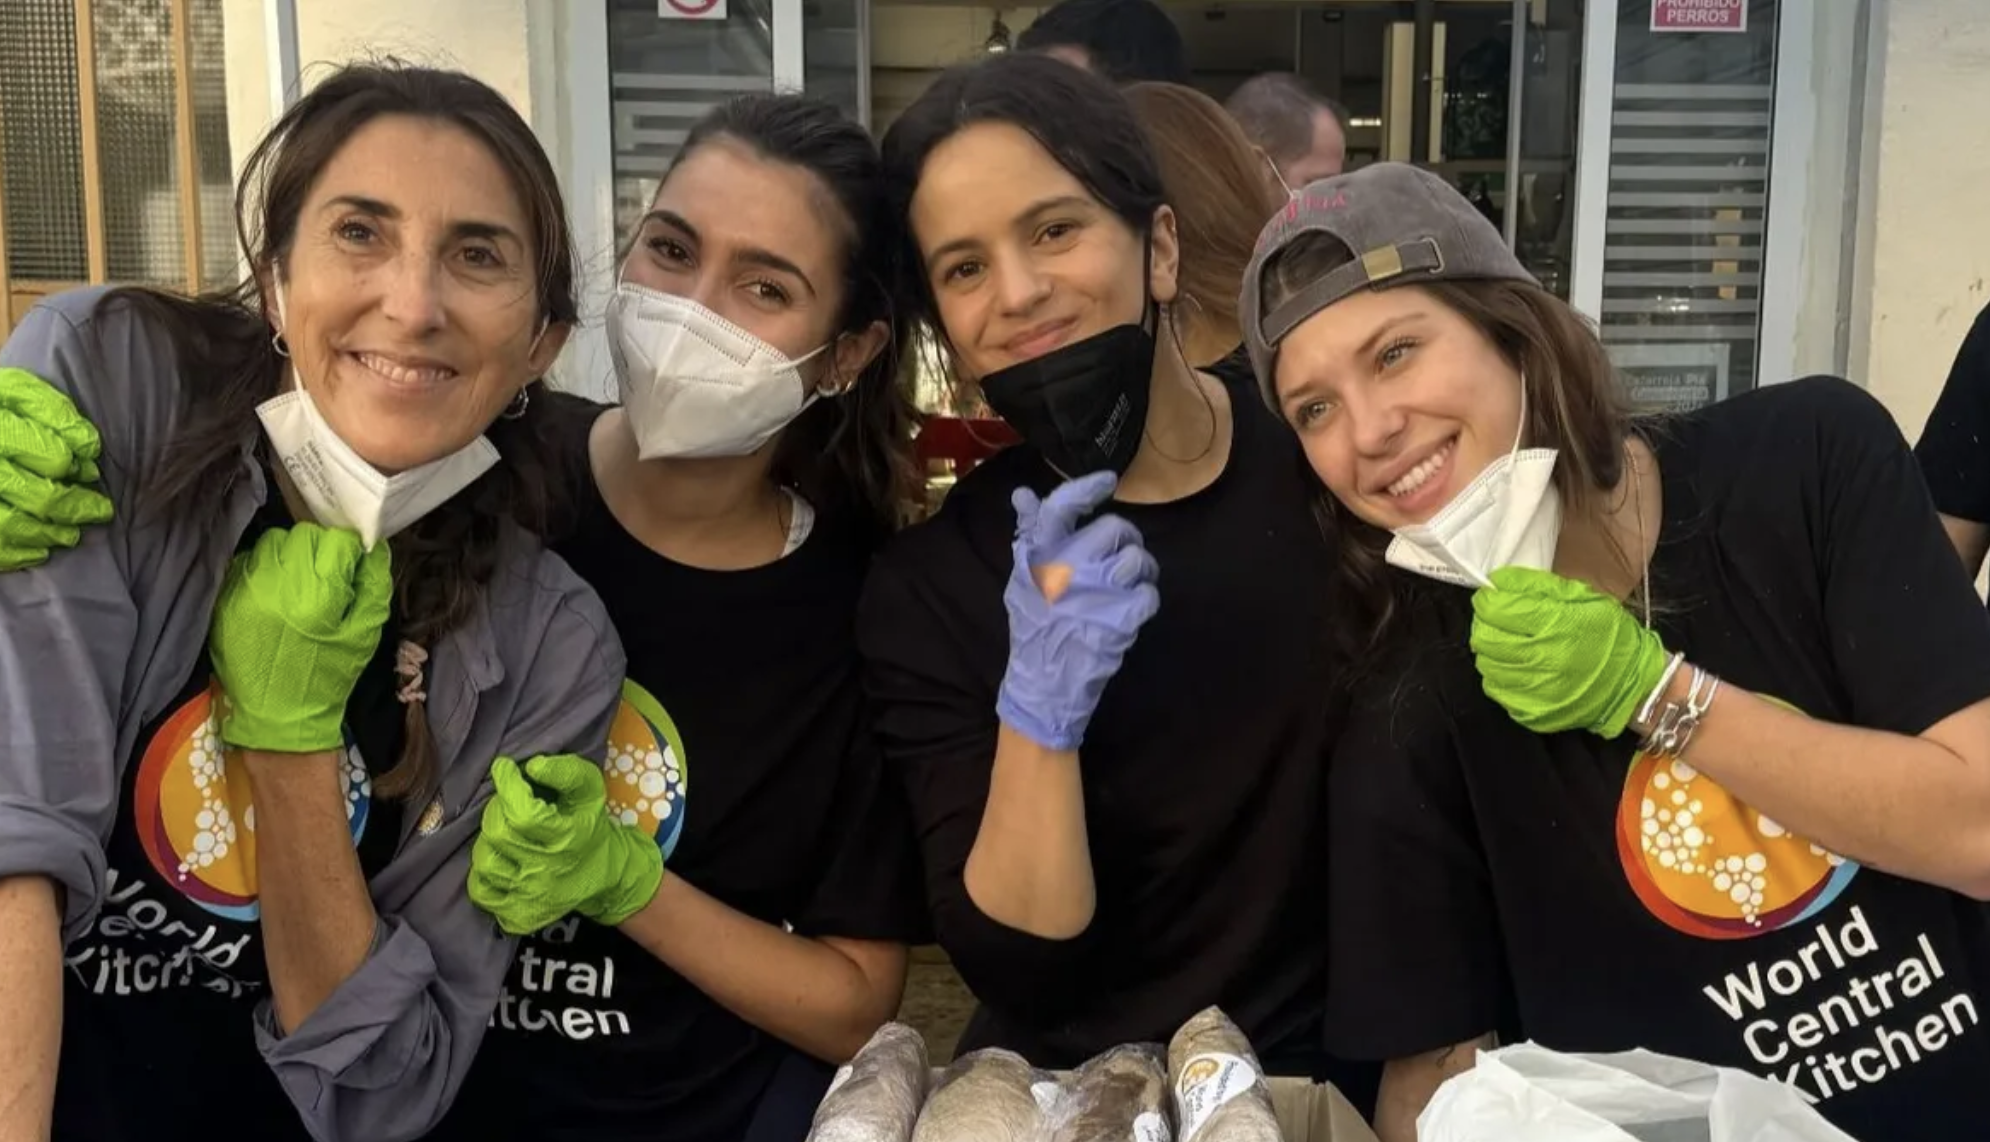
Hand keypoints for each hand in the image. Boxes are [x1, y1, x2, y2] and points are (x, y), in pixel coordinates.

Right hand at [0, 366, 113, 569]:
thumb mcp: (15, 392)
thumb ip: (52, 411)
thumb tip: (89, 447)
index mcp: (1, 428)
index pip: (53, 458)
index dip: (76, 467)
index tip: (90, 471)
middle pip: (41, 497)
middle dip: (78, 507)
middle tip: (101, 510)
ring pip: (13, 525)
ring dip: (50, 534)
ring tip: (71, 534)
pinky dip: (19, 553)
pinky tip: (40, 551)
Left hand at [209, 523, 391, 751]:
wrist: (279, 716)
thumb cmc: (328, 676)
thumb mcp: (365, 634)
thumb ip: (374, 586)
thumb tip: (374, 548)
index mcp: (318, 596)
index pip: (335, 541)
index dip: (348, 550)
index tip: (350, 566)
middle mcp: (278, 586)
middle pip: (302, 535)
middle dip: (318, 550)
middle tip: (324, 575)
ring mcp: (247, 591)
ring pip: (272, 543)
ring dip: (289, 555)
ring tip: (297, 582)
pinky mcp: (226, 599)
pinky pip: (247, 561)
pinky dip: (264, 568)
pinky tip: (273, 591)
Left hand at [468, 754, 663, 933]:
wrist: (606, 876)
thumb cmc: (590, 827)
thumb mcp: (591, 791)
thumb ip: (567, 772)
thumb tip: (533, 766)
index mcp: (567, 839)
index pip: (524, 814)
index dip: (507, 786)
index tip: (504, 769)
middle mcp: (546, 871)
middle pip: (498, 834)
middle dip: (497, 809)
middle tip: (508, 803)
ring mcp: (530, 897)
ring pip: (485, 862)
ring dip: (489, 841)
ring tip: (505, 833)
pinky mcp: (518, 915)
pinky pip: (482, 892)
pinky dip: (484, 874)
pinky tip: (503, 861)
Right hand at [996, 471, 1160, 750]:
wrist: (1044, 687)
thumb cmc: (1035, 631)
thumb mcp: (1022, 581)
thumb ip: (1029, 537)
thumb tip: (1023, 493)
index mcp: (1039, 558)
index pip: (1061, 508)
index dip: (1085, 488)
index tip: (1107, 481)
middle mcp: (1066, 569)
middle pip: (1114, 529)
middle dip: (1126, 540)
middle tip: (1122, 557)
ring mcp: (1095, 594)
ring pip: (1137, 558)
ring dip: (1142, 570)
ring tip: (1132, 584)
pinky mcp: (1120, 620)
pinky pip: (1149, 594)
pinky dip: (1146, 600)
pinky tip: (1133, 611)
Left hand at [1470, 565, 1669, 737]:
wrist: (1633, 686)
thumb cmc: (1610, 636)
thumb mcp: (1583, 598)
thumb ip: (1538, 586)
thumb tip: (1499, 580)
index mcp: (1556, 626)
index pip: (1496, 609)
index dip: (1488, 599)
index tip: (1493, 596)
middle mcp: (1542, 660)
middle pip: (1484, 637)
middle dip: (1485, 623)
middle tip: (1500, 619)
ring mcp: (1535, 690)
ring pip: (1486, 663)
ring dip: (1492, 649)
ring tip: (1510, 642)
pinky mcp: (1531, 711)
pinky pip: (1496, 688)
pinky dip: (1499, 674)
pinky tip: (1517, 666)